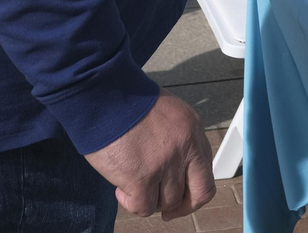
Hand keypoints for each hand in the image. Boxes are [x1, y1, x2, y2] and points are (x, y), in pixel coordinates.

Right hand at [83, 92, 214, 218]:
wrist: (102, 95)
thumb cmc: (125, 101)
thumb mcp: (164, 113)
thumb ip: (175, 139)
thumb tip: (172, 170)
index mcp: (192, 128)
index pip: (206, 169)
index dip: (192, 189)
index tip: (179, 196)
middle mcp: (185, 146)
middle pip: (200, 192)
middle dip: (183, 207)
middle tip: (165, 211)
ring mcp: (166, 162)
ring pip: (167, 202)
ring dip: (148, 199)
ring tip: (130, 184)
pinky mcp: (143, 176)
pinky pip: (144, 207)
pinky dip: (131, 203)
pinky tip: (120, 189)